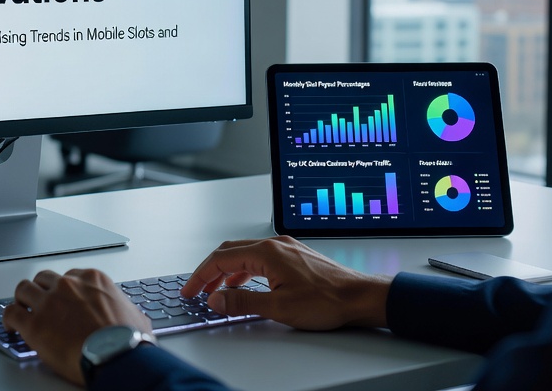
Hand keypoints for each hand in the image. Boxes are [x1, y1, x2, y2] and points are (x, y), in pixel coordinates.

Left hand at [2, 268, 153, 385]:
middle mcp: (68, 286)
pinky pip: (11, 313)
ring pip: (23, 289)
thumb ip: (124, 309)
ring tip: (21, 310)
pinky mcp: (34, 324)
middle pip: (43, 278)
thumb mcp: (135, 315)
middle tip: (39, 302)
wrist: (117, 356)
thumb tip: (130, 315)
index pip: (69, 276)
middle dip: (40, 290)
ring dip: (22, 300)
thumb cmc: (128, 340)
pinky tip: (11, 326)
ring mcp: (49, 303)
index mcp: (92, 280)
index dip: (62, 289)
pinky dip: (8, 319)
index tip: (61, 298)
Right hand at [179, 236, 391, 330]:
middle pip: (230, 252)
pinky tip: (245, 286)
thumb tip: (216, 299)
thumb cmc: (327, 300)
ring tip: (218, 291)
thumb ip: (242, 302)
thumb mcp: (278, 307)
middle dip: (210, 271)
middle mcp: (275, 245)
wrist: (360, 298)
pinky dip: (245, 271)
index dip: (201, 275)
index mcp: (267, 252)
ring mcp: (286, 249)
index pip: (222, 258)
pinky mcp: (294, 257)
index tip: (191, 290)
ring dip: (227, 272)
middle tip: (197, 289)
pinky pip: (260, 259)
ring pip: (245, 255)